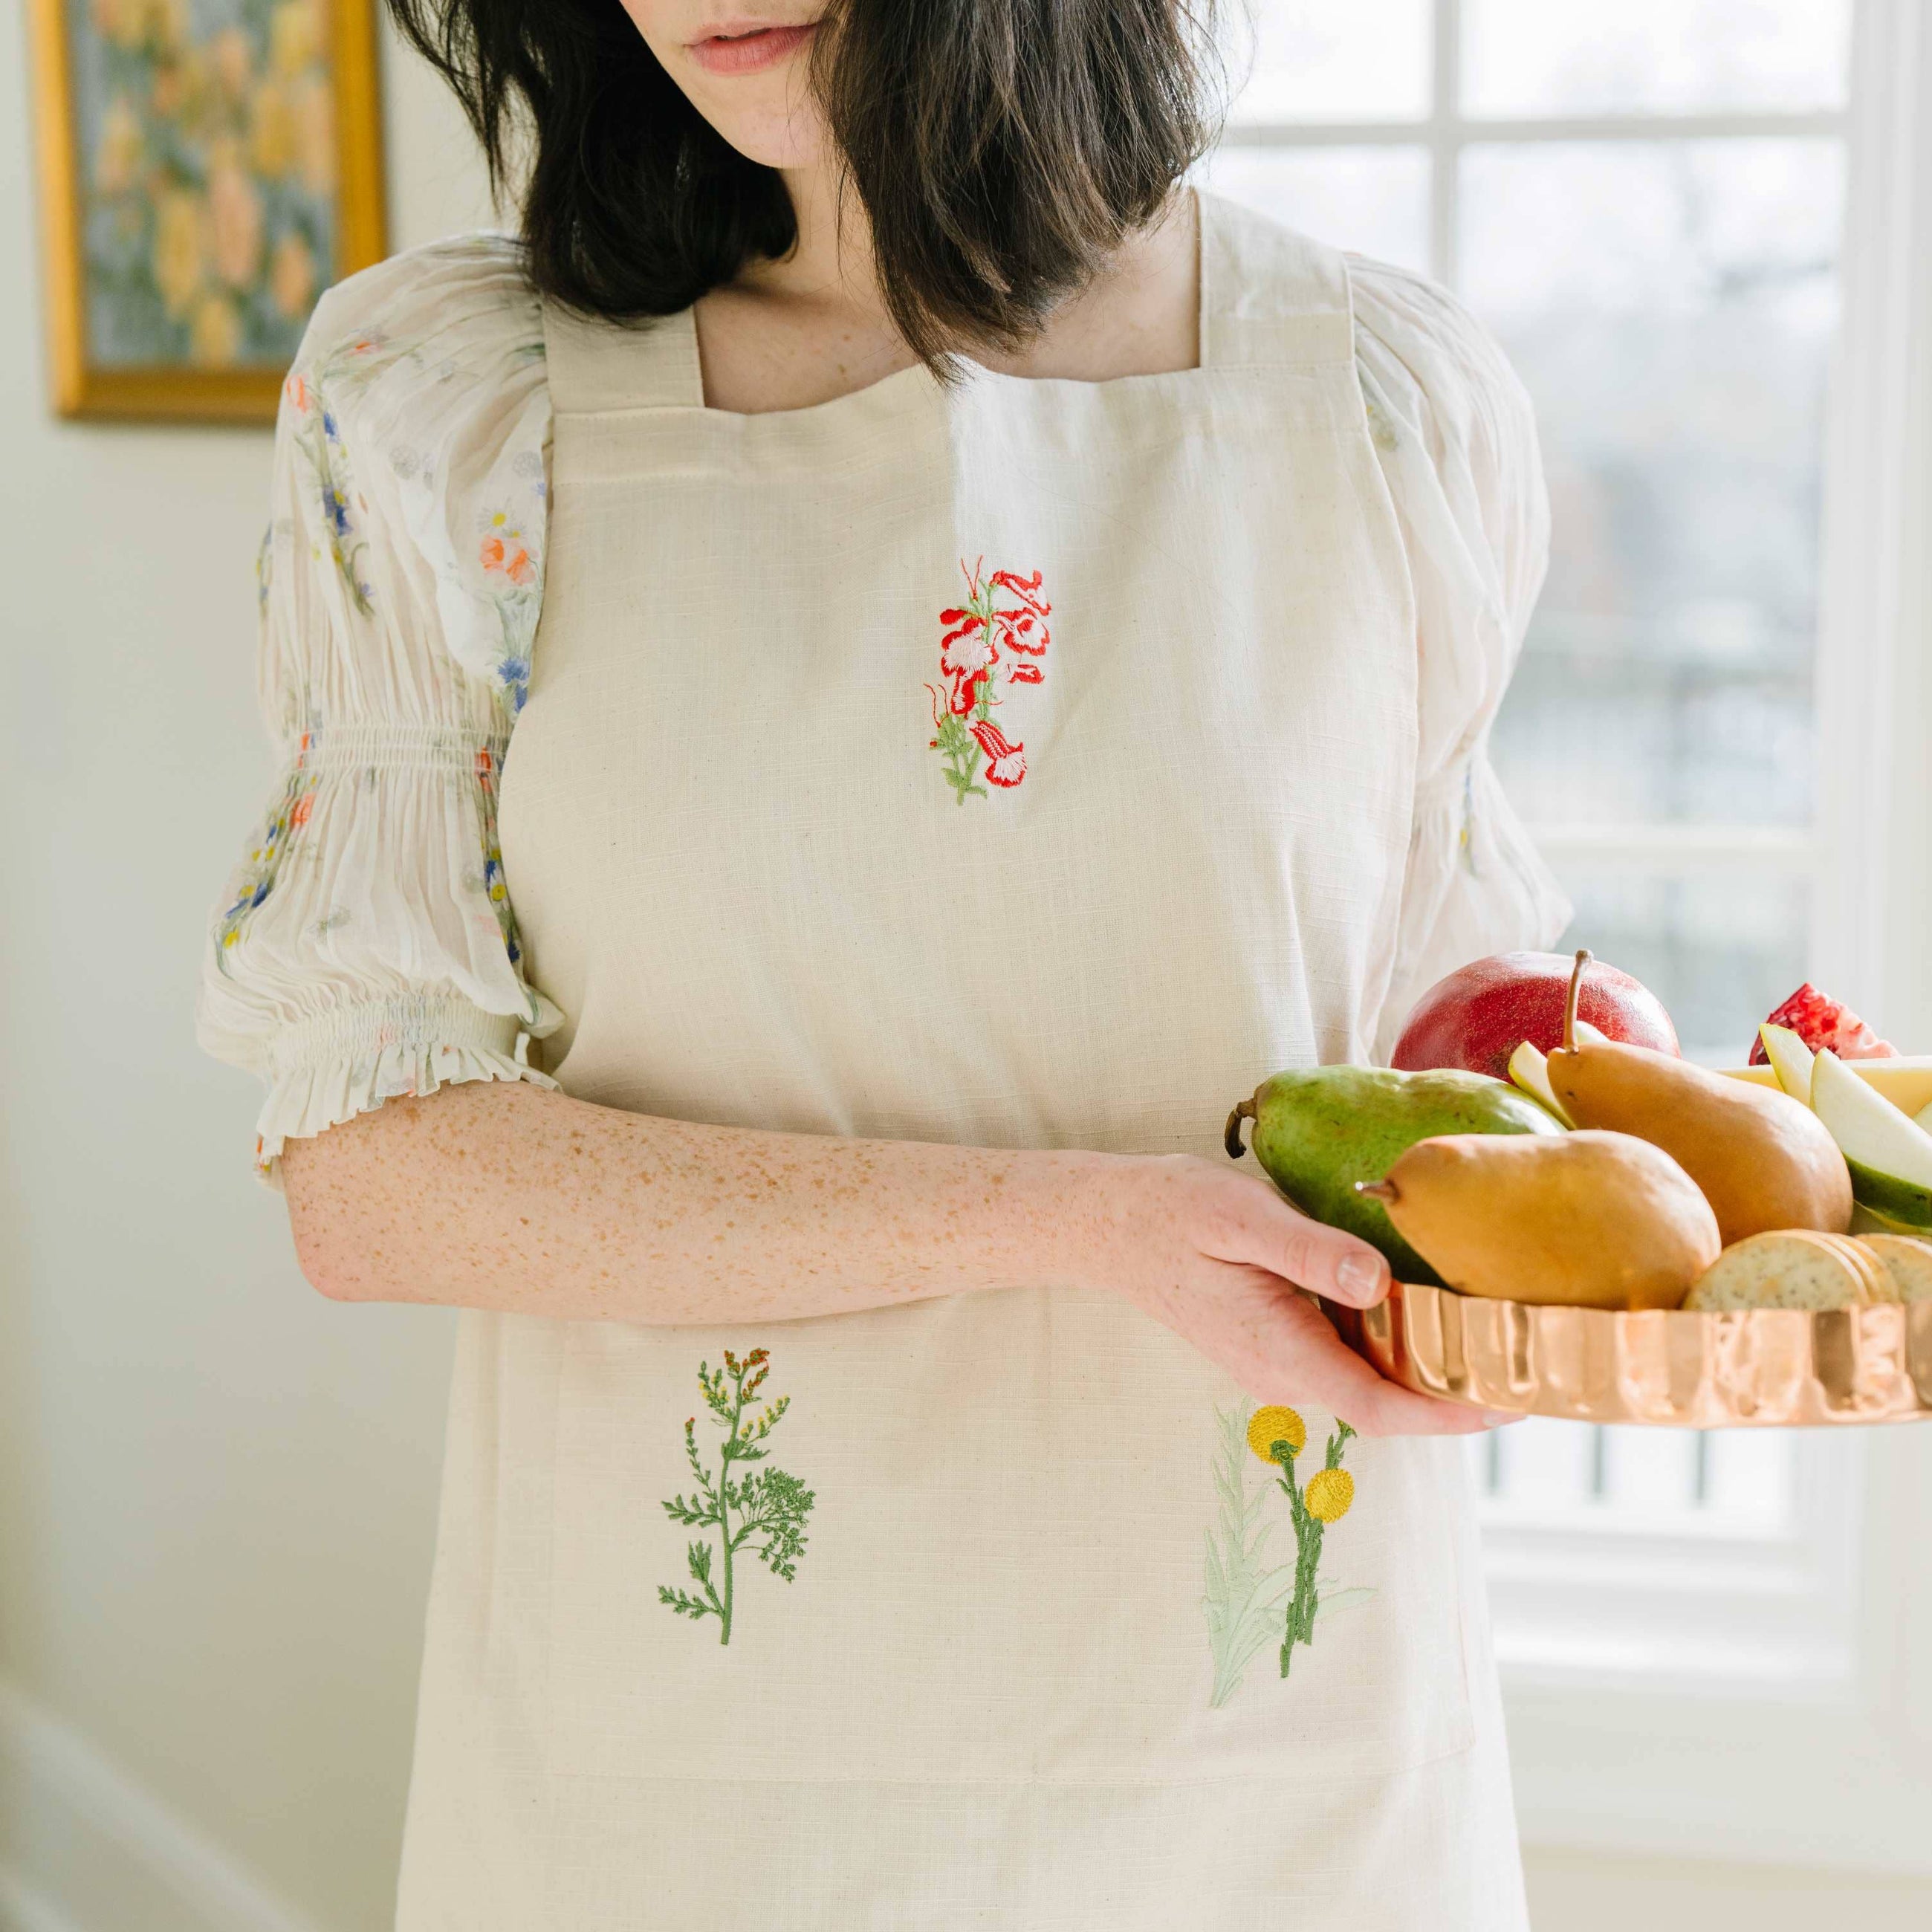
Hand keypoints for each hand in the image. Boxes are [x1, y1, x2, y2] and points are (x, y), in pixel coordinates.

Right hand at [1081, 1153, 1509, 1436]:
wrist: (1112, 1224)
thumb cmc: (1173, 1214)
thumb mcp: (1243, 1217)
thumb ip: (1311, 1254)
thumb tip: (1378, 1283)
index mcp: (1281, 1352)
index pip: (1382, 1409)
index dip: (1453, 1414)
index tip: (1516, 1400)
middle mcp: (1285, 1372)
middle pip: (1389, 1399)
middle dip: (1458, 1388)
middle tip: (1530, 1351)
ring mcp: (1279, 1361)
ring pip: (1371, 1376)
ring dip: (1429, 1362)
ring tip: (1496, 1325)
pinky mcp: (1277, 1340)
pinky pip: (1349, 1353)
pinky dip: (1394, 1338)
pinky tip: (1426, 1301)